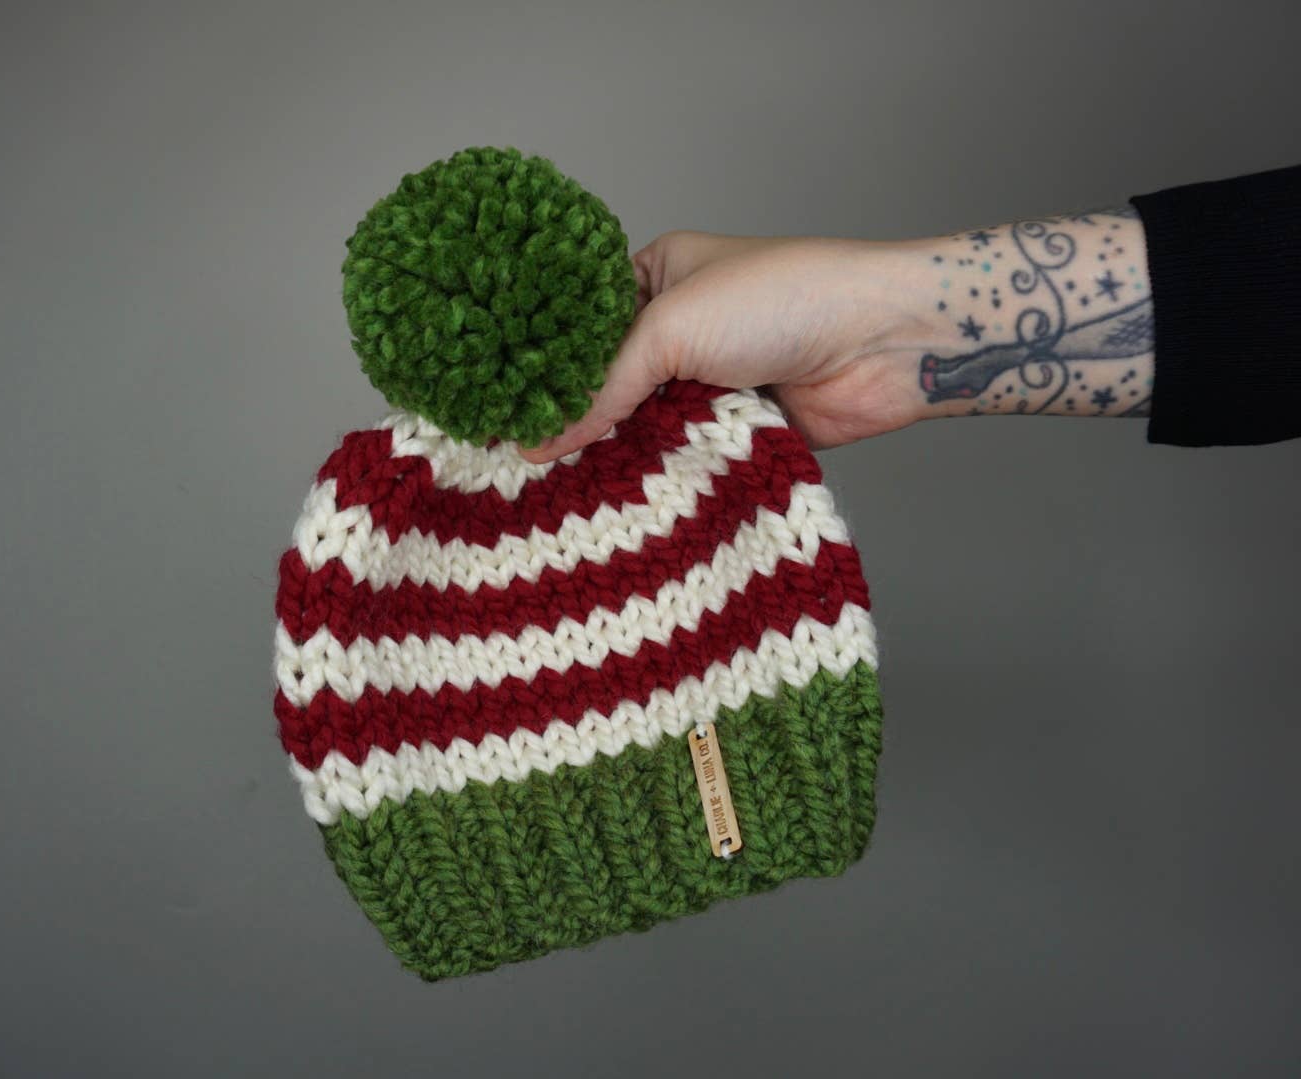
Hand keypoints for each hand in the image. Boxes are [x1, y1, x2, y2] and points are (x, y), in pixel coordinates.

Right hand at [518, 230, 940, 462]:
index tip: (491, 408)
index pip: (577, 324)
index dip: (537, 365)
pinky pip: (681, 459)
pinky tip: (611, 503)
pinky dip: (656, 477)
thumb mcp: (671, 328)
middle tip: (507, 462)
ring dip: (612, 455)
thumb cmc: (784, 300)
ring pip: (640, 427)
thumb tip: (534, 444)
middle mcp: (676, 329)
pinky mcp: (736, 430)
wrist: (886, 343)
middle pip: (604, 383)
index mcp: (654, 276)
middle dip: (569, 419)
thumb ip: (601, 389)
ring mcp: (707, 383)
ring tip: (545, 494)